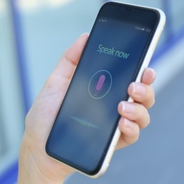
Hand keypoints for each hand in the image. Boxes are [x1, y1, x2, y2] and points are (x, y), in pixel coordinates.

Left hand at [19, 33, 155, 183]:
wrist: (37, 146)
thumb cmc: (45, 114)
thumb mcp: (55, 82)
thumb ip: (70, 60)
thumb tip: (85, 37)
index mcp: (102, 89)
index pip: (129, 77)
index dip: (142, 71)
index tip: (145, 65)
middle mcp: (112, 105)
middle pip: (142, 95)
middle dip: (145, 88)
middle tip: (133, 85)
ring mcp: (113, 125)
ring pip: (142, 115)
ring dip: (139, 108)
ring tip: (122, 106)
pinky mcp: (111, 143)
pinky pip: (131, 136)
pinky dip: (131, 128)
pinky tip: (121, 123)